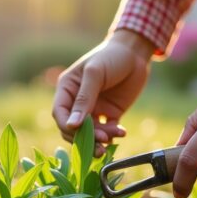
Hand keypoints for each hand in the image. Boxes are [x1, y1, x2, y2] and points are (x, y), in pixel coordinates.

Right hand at [53, 30, 154, 155]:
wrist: (136, 53)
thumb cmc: (111, 57)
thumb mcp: (95, 74)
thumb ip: (84, 99)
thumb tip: (72, 125)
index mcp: (67, 89)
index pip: (60, 113)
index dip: (66, 125)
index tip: (78, 132)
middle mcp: (77, 101)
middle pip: (74, 127)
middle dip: (85, 137)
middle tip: (100, 144)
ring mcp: (94, 108)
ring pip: (90, 132)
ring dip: (101, 138)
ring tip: (115, 135)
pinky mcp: (109, 113)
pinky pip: (107, 130)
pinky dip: (113, 135)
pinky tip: (121, 132)